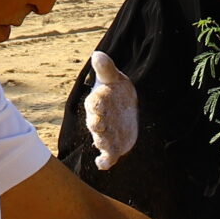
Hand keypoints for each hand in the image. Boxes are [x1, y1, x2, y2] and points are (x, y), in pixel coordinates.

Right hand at [84, 49, 138, 170]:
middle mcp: (98, 120)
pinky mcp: (113, 147)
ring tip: (102, 144)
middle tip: (99, 125)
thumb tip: (97, 54)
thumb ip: (106, 68)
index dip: (96, 104)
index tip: (99, 103)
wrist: (125, 108)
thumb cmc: (116, 91)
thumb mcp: (114, 78)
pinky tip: (102, 164)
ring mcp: (105, 134)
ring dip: (101, 142)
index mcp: (97, 102)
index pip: (94, 103)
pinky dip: (104, 161)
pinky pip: (106, 156)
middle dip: (97, 124)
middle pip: (95, 123)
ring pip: (101, 139)